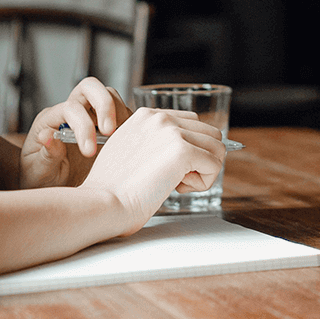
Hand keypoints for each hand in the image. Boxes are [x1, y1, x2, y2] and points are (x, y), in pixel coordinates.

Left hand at [16, 77, 131, 189]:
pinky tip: (126, 142)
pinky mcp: (105, 126)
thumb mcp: (38, 172)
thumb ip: (45, 155)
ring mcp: (90, 116)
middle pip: (90, 88)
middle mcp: (70, 112)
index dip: (83, 126)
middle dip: (104, 104)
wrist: (52, 188)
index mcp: (50, 119)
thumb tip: (46, 136)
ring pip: (108, 96)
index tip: (90, 152)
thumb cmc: (40, 179)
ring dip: (118, 113)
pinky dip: (128, 124)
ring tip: (119, 139)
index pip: (71, 108)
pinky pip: (122, 114)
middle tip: (111, 130)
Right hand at [78, 107, 226, 228]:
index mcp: (147, 116)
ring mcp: (172, 132)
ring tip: (177, 184)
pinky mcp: (182, 151)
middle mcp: (160, 118)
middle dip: (200, 159)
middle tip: (176, 179)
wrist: (102, 202)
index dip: (190, 150)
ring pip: (217, 148)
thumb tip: (184, 152)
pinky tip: (178, 189)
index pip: (192, 124)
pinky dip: (203, 182)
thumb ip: (154, 143)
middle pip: (210, 134)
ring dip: (203, 170)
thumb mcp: (130, 152)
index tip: (170, 169)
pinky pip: (215, 165)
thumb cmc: (112, 189)